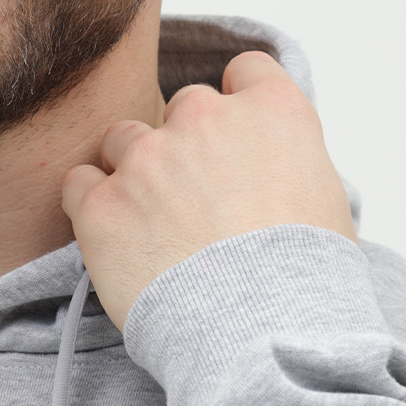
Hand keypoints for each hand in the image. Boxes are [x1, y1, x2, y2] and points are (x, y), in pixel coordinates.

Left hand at [62, 51, 357, 329]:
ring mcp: (148, 157)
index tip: (234, 139)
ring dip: (133, 172)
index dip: (238, 104)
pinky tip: (112, 236)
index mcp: (273, 112)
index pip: (246, 71)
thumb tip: (266, 178)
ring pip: (124, 139)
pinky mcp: (102, 203)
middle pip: (183, 108)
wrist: (263, 333)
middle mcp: (207, 119)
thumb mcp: (326, 204)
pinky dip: (90, 204)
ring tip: (152, 226)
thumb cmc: (307, 283)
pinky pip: (79, 183)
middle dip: (186, 146)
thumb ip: (286, 166)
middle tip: (196, 202)